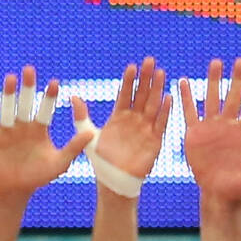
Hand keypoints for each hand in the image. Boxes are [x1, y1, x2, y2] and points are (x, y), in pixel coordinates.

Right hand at [0, 66, 92, 196]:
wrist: (16, 190)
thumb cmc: (39, 176)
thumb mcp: (60, 163)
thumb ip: (74, 147)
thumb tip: (91, 133)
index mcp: (39, 129)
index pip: (45, 109)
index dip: (49, 97)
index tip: (55, 83)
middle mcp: (22, 125)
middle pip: (25, 103)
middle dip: (27, 87)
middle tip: (30, 70)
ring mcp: (6, 130)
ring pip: (7, 108)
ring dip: (9, 93)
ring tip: (11, 78)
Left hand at [78, 56, 170, 181]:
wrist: (113, 180)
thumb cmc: (100, 159)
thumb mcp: (87, 135)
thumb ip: (81, 116)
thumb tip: (72, 96)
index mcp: (119, 116)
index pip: (125, 93)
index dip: (129, 80)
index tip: (131, 66)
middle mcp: (134, 119)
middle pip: (141, 94)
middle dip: (146, 78)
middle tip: (150, 60)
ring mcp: (145, 129)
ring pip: (152, 104)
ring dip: (157, 89)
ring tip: (160, 72)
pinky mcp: (154, 140)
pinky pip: (161, 123)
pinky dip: (164, 111)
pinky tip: (168, 97)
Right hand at [180, 57, 240, 201]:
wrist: (220, 191)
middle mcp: (228, 125)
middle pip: (233, 98)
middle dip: (237, 79)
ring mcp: (211, 127)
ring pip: (212, 99)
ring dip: (214, 81)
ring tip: (216, 62)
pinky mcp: (194, 134)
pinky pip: (190, 112)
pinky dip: (186, 98)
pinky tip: (183, 81)